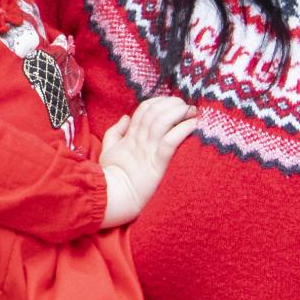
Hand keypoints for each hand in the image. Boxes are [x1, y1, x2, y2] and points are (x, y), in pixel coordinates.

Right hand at [98, 96, 195, 225]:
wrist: (114, 198)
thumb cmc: (111, 177)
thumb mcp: (107, 150)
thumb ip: (115, 132)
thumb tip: (126, 117)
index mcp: (129, 136)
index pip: (144, 109)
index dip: (159, 101)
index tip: (170, 102)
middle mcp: (139, 140)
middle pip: (155, 112)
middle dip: (172, 104)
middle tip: (185, 104)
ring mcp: (147, 151)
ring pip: (162, 122)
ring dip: (179, 113)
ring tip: (191, 111)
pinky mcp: (157, 164)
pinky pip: (170, 142)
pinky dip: (182, 130)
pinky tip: (192, 125)